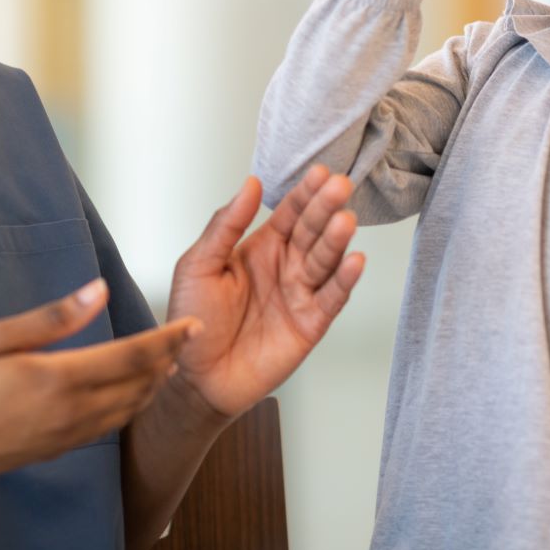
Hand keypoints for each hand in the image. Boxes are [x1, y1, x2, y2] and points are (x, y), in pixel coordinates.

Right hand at [0, 281, 196, 489]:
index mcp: (59, 378)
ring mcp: (68, 434)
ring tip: (166, 362)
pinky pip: (110, 425)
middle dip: (167, 359)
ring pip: (129, 409)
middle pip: (139, 384)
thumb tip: (96, 291)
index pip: (131, 356)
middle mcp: (72, 411)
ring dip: (153, 384)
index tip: (190, 325)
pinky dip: (130, 405)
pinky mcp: (60, 448)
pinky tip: (129, 392)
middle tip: (185, 338)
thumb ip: (53, 317)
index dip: (167, 339)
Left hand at [164, 166, 364, 421]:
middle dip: (325, 208)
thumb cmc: (194, 319)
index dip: (304, 193)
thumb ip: (225, 225)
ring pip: (325, 260)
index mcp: (260, 247)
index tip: (319, 173)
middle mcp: (285, 265)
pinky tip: (355, 261)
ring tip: (345, 220)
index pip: (289, 213)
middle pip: (311, 231)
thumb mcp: (198, 264)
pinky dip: (344, 281)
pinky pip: (332, 298)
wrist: (197, 376)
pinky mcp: (311, 324)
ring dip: (336, 240)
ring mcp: (300, 293)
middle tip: (340, 186)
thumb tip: (249, 185)